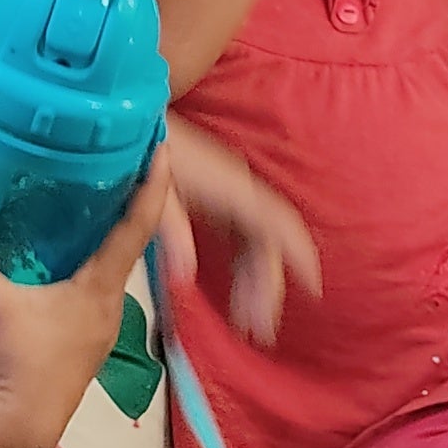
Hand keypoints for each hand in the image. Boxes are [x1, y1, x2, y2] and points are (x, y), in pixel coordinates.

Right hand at [0, 153, 173, 447]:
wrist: (22, 426)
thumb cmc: (20, 364)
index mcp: (101, 289)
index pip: (137, 227)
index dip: (152, 186)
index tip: (160, 148)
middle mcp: (111, 305)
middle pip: (133, 244)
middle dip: (132, 204)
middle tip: (125, 161)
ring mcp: (100, 328)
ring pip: (115, 270)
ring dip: (112, 238)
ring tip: (100, 202)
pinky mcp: (84, 342)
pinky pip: (98, 289)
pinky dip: (93, 265)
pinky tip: (71, 260)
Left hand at [163, 119, 320, 343]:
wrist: (132, 116)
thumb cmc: (146, 150)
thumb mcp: (154, 193)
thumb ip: (170, 232)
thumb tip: (184, 276)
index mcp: (230, 190)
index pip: (276, 225)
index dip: (298, 255)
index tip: (314, 287)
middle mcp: (239, 192)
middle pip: (267, 245)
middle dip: (268, 289)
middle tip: (258, 331)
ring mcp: (231, 195)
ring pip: (257, 245)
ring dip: (256, 284)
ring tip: (248, 325)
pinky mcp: (219, 199)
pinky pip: (244, 238)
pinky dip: (245, 268)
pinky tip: (239, 293)